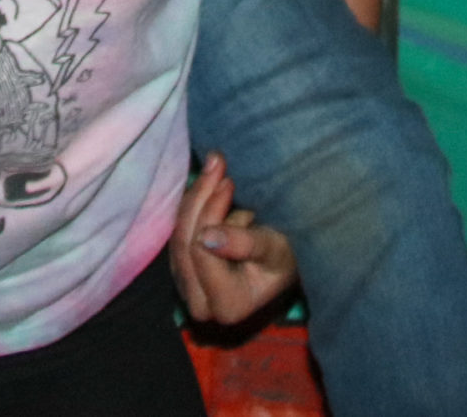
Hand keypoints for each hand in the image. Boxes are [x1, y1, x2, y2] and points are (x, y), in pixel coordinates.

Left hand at [169, 152, 297, 327]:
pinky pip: (178, 230)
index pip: (202, 253)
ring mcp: (188, 288)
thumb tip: (208, 237)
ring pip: (178, 233)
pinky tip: (209, 182)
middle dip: (200, 198)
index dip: (211, 213)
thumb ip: (246, 244)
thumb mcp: (276, 248)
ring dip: (196, 196)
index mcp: (227, 306)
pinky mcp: (183, 270)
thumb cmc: (288, 255)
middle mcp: (201, 305)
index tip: (230, 181)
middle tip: (218, 161)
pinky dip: (193, 203)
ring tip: (216, 166)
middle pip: (185, 244)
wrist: (285, 260)